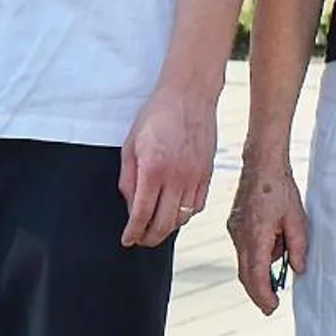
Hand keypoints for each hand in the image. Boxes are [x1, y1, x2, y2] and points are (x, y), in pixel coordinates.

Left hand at [118, 80, 219, 248]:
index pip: (141, 214)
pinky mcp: (208, 172)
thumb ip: (128, 180)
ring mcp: (196, 176)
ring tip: (156, 229)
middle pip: (163, 223)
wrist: (189, 94)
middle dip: (149, 237)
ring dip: (167, 229)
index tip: (127, 240)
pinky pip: (199, 205)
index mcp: (153, 169)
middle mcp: (177, 176)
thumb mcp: (131, 145)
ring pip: (183, 218)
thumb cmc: (156, 115)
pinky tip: (176, 213)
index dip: (132, 232)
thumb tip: (131, 208)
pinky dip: (186, 215)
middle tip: (140, 240)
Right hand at [225, 156, 307, 314]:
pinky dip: (257, 254)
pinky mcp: (233, 225)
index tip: (272, 308)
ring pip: (245, 262)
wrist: (261, 164)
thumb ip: (298, 247)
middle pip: (246, 275)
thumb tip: (297, 270)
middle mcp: (240, 237)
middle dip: (258, 292)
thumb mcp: (297, 219)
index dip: (264, 296)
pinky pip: (244, 249)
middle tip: (271, 305)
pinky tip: (273, 240)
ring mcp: (234, 231)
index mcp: (255, 237)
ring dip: (260, 268)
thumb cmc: (281, 189)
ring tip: (281, 252)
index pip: (256, 276)